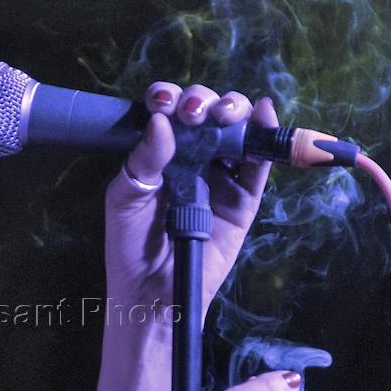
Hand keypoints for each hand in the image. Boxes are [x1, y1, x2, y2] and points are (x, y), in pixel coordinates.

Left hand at [103, 82, 277, 322]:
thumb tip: (163, 121)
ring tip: (226, 114)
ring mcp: (220, 175)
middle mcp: (191, 156)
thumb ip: (144, 159)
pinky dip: (265, 138)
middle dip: (204, 101)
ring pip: (235, 129)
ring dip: (235, 110)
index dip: (170, 98)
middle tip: (196, 114)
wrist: (153, 293)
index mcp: (158, 152)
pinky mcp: (244, 198)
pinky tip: (263, 115)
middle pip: (206, 112)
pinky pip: (258, 164)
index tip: (164, 103)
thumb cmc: (130, 245)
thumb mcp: (126, 198)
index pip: (169, 112)